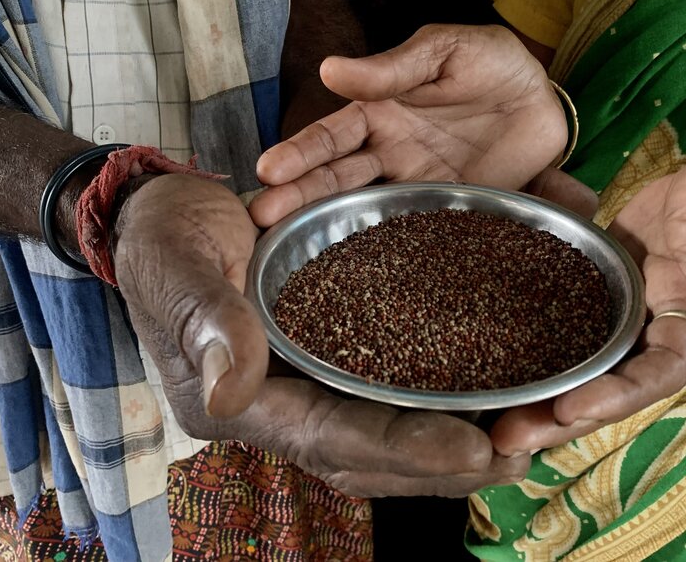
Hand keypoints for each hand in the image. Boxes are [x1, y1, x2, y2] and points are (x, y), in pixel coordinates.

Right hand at [114, 174, 529, 496]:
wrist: (163, 221)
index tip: (475, 449)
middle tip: (523, 456)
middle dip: (444, 465)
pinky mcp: (323, 360)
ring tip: (523, 437)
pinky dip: (432, 402)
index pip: (333, 438)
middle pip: (371, 456)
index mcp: (242, 400)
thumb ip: (206, 321)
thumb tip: (230, 392)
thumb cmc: (164, 240)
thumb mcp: (178, 266)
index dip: (404, 448)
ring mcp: (303, 387)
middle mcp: (279, 406)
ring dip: (449, 443)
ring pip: (385, 434)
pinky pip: (383, 394)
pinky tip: (484, 389)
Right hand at [251, 24, 567, 226]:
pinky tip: (357, 268)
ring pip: (363, 208)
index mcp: (382, 112)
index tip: (269, 171)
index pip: (333, 134)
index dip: (301, 152)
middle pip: (336, 179)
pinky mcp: (446, 212)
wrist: (546, 102)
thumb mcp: (446, 51)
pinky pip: (413, 233)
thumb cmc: (492, 65)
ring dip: (326, 224)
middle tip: (261, 217)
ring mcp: (416, 188)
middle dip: (297, 196)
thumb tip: (332, 70)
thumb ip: (395, 66)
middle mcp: (390, 155)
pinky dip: (385, 250)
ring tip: (286, 243)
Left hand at [491, 144, 685, 452]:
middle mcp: (646, 329)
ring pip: (573, 366)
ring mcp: (613, 315)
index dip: (617, 395)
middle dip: (558, 416)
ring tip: (485, 421)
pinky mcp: (584, 292)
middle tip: (506, 438)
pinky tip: (483, 361)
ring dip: (534, 396)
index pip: (656, 372)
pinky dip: (524, 350)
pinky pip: (553, 329)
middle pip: (603, 387)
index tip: (572, 408)